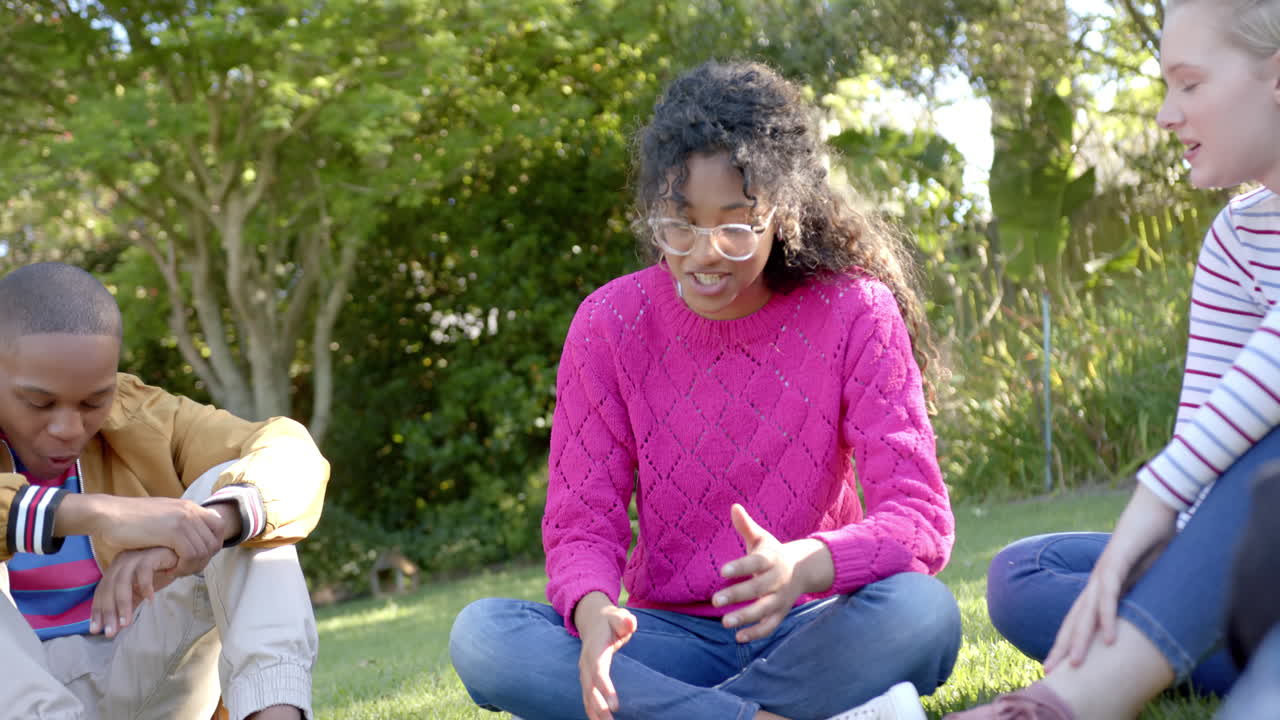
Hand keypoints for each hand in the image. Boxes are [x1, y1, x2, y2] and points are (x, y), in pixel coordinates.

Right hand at [57, 494, 223, 576]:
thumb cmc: (129, 521)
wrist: (108, 514)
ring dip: (192, 566)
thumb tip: (191, 537)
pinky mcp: (173, 532)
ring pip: (204, 551)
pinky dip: (183, 567)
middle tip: (186, 570)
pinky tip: (170, 570)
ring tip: (176, 572)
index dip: (213, 545)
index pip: (219, 526)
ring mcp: (184, 520)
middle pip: (214, 542)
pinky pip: (191, 555)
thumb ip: (178, 524)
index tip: (198, 558)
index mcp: (189, 506)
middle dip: (203, 560)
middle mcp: (191, 511)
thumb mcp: (161, 518)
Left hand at [90, 546, 178, 637]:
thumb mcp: (140, 592)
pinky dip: (145, 587)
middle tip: (110, 632)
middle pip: (109, 589)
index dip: (97, 611)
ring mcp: (134, 558)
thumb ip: (128, 605)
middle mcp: (121, 563)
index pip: (101, 592)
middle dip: (108, 612)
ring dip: (123, 604)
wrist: (179, 556)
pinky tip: (150, 601)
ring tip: (126, 623)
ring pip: (123, 582)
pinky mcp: (149, 556)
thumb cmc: (159, 573)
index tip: (95, 630)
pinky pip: (144, 572)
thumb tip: (116, 627)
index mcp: (115, 570)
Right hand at [575, 592, 637, 719]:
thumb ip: (624, 621)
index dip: (605, 688)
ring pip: (587, 696)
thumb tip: (630, 624)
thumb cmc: (611, 621)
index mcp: (595, 650)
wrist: (593, 621)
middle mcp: (586, 663)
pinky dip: (591, 711)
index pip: (599, 672)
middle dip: (599, 707)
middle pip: (590, 689)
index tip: (615, 705)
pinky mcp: (586, 678)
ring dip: (595, 713)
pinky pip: (587, 697)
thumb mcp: (619, 616)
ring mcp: (584, 672)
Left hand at [714, 504, 832, 642]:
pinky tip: (739, 637)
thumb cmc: (772, 553)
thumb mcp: (761, 539)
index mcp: (772, 559)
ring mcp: (781, 598)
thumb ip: (746, 526)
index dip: (741, 566)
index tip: (722, 570)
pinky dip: (757, 633)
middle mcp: (778, 579)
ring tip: (724, 623)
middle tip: (715, 601)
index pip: (756, 563)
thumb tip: (734, 507)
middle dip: (738, 595)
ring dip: (746, 617)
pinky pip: (771, 626)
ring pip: (765, 610)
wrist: (802, 569)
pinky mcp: (781, 613)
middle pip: (759, 588)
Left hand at [1044, 485, 1176, 672]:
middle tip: (1049, 671)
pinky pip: (1110, 593)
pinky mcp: (1116, 561)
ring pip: (1087, 611)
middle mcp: (1096, 579)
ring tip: (1074, 665)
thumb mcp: (1148, 576)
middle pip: (1075, 618)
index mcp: (1102, 585)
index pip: (1080, 617)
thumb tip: (1146, 617)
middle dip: (1062, 645)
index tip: (1059, 665)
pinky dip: (1108, 615)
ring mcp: (1103, 570)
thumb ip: (1141, 594)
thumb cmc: (1153, 540)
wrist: (1155, 505)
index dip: (1069, 640)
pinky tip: (1108, 638)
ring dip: (1081, 639)